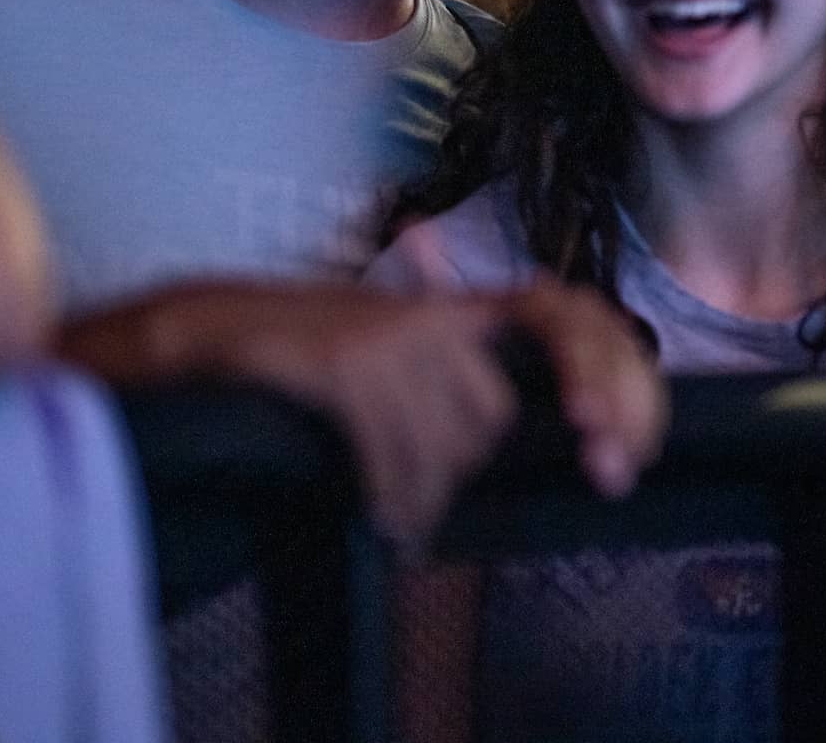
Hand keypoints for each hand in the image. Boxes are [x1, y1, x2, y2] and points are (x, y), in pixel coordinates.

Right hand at [73, 279, 667, 544]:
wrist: (210, 326)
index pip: (561, 317)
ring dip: (424, 492)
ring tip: (400, 513)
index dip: (601, 369)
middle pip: (492, 416)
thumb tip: (510, 429)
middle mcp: (431, 316)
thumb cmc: (308, 351)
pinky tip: (383, 517)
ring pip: (446, 443)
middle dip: (479, 465)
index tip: (615, 435)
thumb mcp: (394, 343)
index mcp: (453, 308)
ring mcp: (388, 338)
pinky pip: (391, 455)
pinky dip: (391, 497)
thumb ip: (455, 374)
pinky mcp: (344, 367)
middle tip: (477, 494)